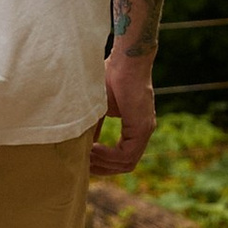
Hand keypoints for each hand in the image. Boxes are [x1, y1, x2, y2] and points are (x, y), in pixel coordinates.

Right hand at [94, 49, 156, 176]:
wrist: (125, 59)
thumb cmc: (110, 76)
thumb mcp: (97, 108)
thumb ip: (94, 128)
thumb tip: (82, 146)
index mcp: (135, 127)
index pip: (123, 157)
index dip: (104, 163)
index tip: (85, 161)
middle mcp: (143, 131)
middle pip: (125, 165)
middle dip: (103, 168)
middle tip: (83, 165)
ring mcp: (145, 130)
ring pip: (127, 162)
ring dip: (104, 163)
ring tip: (86, 156)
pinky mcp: (142, 127)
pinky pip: (127, 154)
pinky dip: (109, 156)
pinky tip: (93, 148)